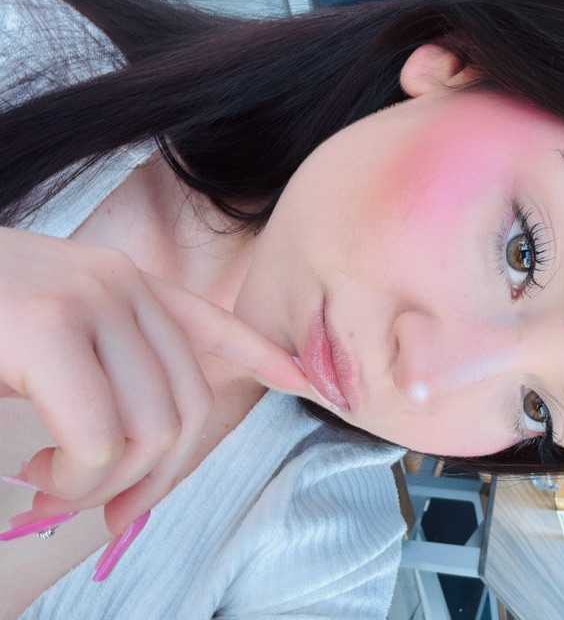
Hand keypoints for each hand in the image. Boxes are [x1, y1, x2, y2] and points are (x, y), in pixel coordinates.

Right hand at [0, 227, 310, 539]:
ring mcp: (88, 301)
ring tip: (54, 482)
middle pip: (190, 407)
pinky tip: (36, 472)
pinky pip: (99, 438)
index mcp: (126, 287)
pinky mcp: (48, 329)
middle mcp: (120, 285)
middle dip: (157, 475)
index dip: (262, 355)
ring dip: (105, 484)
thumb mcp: (52, 345)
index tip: (302, 379)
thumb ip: (111, 374)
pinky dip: (76, 480)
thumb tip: (150, 452)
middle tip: (102, 503)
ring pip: (151, 431)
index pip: (215, 325)